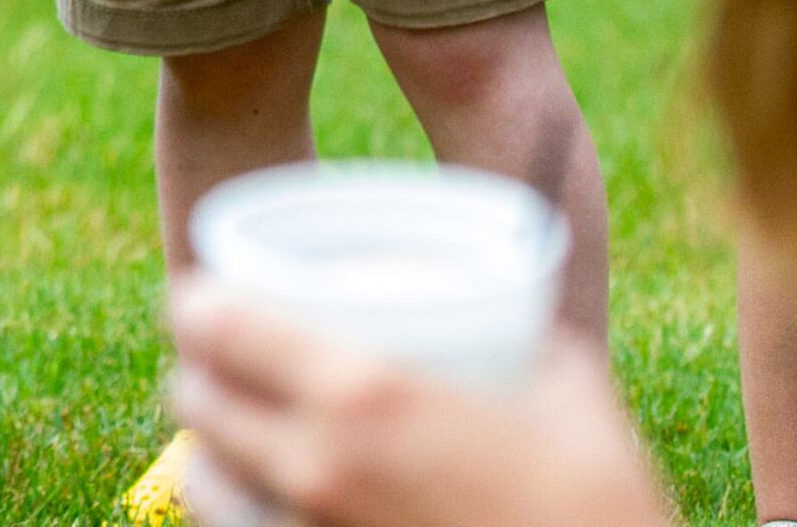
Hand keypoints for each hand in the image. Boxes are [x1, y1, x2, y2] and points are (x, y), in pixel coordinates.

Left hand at [165, 278, 667, 526]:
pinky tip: (271, 497)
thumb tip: (520, 309)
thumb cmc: (600, 503)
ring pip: (204, 485)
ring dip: (212, 448)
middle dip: (201, 371)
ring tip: (243, 428)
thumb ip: (525, 336)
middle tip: (228, 355)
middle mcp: (314, 466)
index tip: (206, 291)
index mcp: (360, 393)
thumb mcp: (568, 389)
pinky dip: (242, 512)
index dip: (196, 300)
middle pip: (196, 403)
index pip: (215, 326)